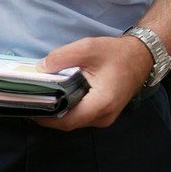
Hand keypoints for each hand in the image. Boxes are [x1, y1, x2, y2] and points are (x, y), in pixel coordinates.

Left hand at [33, 35, 152, 130]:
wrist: (141, 57)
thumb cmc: (117, 53)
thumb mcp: (87, 47)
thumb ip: (62, 57)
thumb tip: (40, 69)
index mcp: (101, 103)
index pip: (67, 120)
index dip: (46, 117)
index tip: (29, 108)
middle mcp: (104, 116)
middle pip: (68, 123)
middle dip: (47, 115)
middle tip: (29, 102)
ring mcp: (104, 118)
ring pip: (73, 122)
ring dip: (56, 113)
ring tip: (39, 99)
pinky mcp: (102, 114)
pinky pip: (80, 117)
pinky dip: (66, 110)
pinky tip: (55, 98)